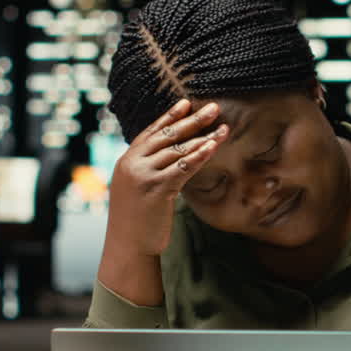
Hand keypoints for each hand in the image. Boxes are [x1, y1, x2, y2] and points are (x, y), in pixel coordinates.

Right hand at [106, 99, 227, 256]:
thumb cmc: (136, 222)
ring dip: (203, 138)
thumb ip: (148, 171)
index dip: (170, 116)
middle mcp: (133, 164)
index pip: (151, 132)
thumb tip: (170, 160)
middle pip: (167, 136)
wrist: (127, 247)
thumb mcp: (136, 190)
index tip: (187, 103)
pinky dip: (199, 156)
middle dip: (192, 120)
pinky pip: (183, 168)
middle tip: (213, 107)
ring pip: (178, 150)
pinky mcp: (156, 189)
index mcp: (127, 161)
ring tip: (224, 128)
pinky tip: (213, 147)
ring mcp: (143, 175)